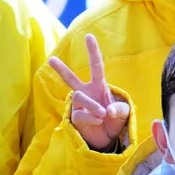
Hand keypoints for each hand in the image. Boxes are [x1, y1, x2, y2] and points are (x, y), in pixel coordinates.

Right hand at [48, 34, 130, 151]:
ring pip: (78, 97)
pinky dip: (91, 117)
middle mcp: (87, 93)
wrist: (109, 138)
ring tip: (102, 114)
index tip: (88, 36)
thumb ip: (120, 109)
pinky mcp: (76, 117)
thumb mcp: (124, 113)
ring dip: (92, 105)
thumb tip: (108, 110)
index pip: (96, 66)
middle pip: (71, 79)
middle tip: (51, 59)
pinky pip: (80, 113)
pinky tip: (99, 120)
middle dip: (61, 69)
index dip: (93, 51)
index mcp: (99, 86)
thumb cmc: (115, 119)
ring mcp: (80, 105)